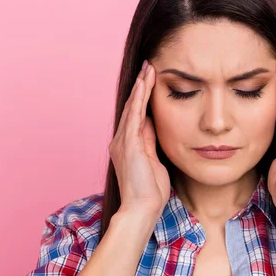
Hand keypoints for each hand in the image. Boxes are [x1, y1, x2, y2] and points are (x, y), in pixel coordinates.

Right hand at [108, 60, 169, 220]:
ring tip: (148, 68)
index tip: (151, 80)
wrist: (142, 209)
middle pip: (133, 107)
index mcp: (128, 146)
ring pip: (132, 107)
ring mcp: (123, 142)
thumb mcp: (154, 161)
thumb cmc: (150, 192)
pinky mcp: (128, 144)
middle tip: (148, 66)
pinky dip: (139, 98)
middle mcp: (121, 141)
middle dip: (141, 86)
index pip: (137, 115)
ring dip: (141, 86)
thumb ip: (150, 141)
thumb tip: (151, 123)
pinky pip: (134, 115)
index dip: (143, 97)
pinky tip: (144, 84)